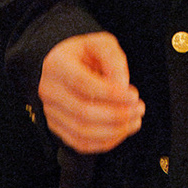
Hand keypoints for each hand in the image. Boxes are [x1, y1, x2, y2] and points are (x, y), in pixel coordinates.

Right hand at [38, 31, 143, 152]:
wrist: (65, 65)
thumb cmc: (84, 54)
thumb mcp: (101, 44)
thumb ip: (114, 60)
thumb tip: (121, 86)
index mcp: (57, 65)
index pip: (83, 84)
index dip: (111, 94)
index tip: (134, 95)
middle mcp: (49, 90)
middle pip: (83, 112)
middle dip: (117, 115)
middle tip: (139, 108)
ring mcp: (50, 111)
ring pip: (82, 132)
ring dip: (114, 131)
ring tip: (134, 120)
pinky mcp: (56, 127)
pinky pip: (80, 143)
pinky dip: (105, 142)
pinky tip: (121, 131)